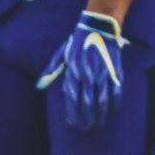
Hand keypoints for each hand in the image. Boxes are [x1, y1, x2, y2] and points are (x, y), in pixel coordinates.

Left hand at [36, 11, 125, 129]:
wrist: (99, 27)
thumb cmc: (78, 41)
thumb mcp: (61, 54)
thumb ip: (51, 70)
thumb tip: (39, 86)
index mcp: (73, 72)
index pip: (72, 99)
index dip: (73, 113)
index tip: (73, 123)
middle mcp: (87, 75)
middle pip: (86, 104)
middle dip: (86, 118)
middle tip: (86, 128)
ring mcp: (102, 74)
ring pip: (101, 101)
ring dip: (100, 115)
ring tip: (98, 123)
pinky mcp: (114, 71)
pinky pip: (115, 92)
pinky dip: (114, 103)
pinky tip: (112, 110)